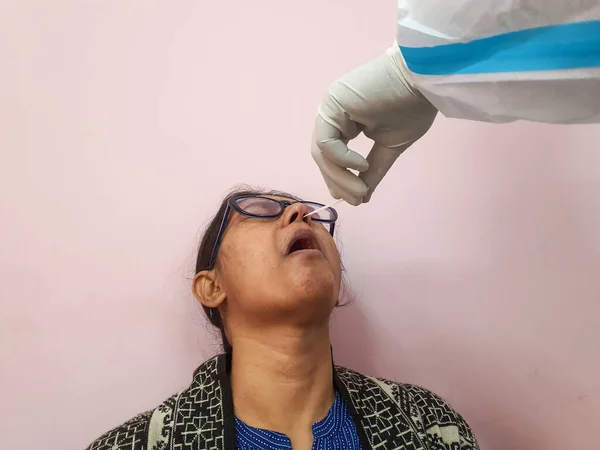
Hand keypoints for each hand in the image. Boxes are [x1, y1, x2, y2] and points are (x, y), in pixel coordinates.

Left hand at [312, 45, 437, 204]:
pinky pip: (327, 141)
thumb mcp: (389, 147)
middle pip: (323, 156)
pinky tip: (361, 165)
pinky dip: (342, 159)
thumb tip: (362, 198)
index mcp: (344, 121)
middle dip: (338, 182)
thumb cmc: (413, 107)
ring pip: (322, 152)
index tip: (356, 199)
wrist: (425, 79)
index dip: (339, 180)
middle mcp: (333, 114)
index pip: (331, 156)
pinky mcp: (332, 103)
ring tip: (360, 191)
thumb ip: (373, 171)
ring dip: (339, 177)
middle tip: (357, 199)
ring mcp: (330, 107)